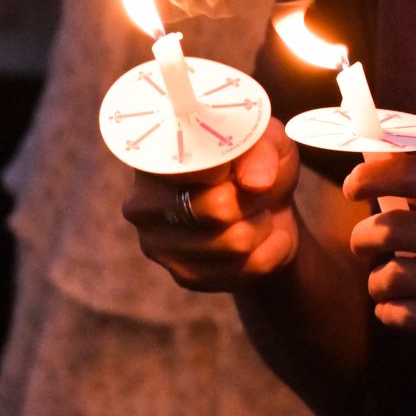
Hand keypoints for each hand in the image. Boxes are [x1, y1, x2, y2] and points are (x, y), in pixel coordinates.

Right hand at [120, 125, 308, 293]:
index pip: (188, 165)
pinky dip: (273, 248)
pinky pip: (251, 266)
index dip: (228, 165)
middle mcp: (142, 203)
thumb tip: (256, 182)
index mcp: (151, 157)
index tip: (238, 161)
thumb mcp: (265, 140)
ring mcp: (158, 244)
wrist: (263, 207)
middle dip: (254, 197)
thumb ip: (260, 150)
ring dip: (264, 224)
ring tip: (258, 211)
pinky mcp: (184, 275)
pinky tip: (264, 236)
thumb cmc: (254, 163)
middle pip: (218, 207)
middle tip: (255, 189)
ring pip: (238, 241)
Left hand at [341, 154, 415, 384]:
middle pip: (394, 230)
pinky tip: (401, 308)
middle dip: (365, 237)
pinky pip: (410, 318)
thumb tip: (379, 165)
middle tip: (364, 243)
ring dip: (379, 280)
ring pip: (396, 278)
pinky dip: (393, 312)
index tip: (354, 187)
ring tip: (386, 281)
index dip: (371, 177)